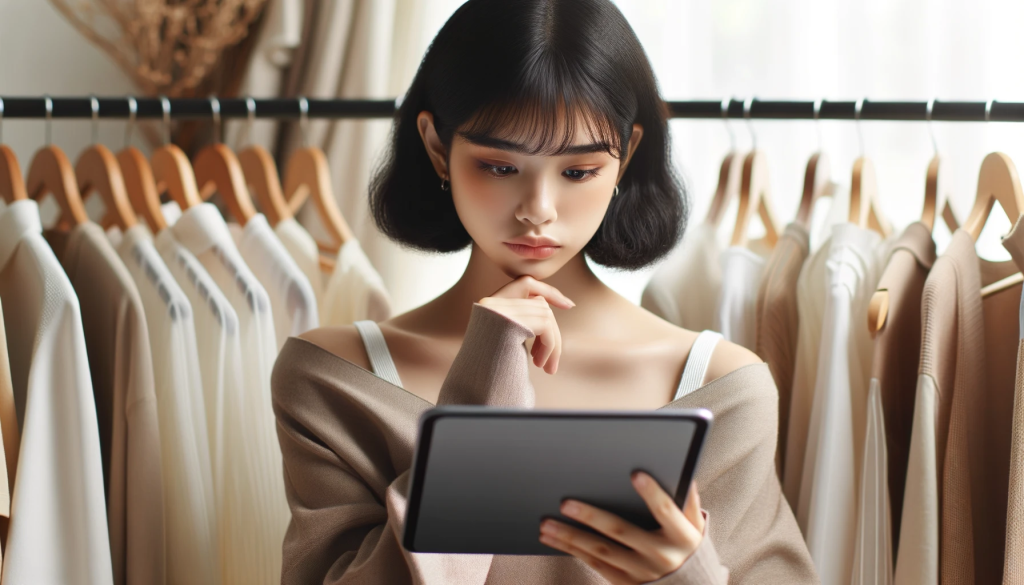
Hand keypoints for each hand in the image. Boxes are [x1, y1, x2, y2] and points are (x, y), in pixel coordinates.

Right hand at [478, 275, 573, 373]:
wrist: (475, 390)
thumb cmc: (492, 371)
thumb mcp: (508, 339)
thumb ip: (523, 320)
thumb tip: (553, 302)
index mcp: (488, 305)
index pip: (525, 284)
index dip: (549, 291)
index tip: (569, 305)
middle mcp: (491, 303)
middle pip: (539, 304)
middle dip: (552, 333)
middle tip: (551, 365)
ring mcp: (499, 311)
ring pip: (545, 314)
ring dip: (553, 343)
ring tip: (546, 367)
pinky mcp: (509, 323)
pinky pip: (545, 325)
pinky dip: (550, 345)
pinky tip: (539, 364)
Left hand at [538, 475, 704, 584]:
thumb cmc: (686, 545)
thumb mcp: (696, 524)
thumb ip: (687, 499)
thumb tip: (682, 470)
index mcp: (681, 535)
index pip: (666, 511)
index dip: (652, 493)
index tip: (636, 474)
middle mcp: (660, 555)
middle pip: (622, 532)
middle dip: (591, 517)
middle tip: (566, 502)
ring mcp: (641, 572)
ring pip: (600, 551)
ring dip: (571, 536)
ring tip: (546, 523)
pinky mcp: (625, 583)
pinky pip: (594, 565)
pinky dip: (571, 550)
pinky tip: (552, 538)